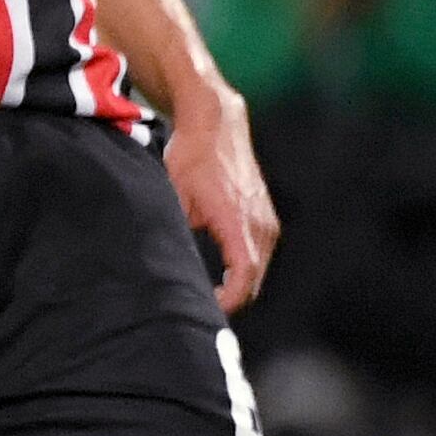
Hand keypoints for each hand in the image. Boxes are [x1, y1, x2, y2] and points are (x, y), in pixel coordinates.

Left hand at [164, 79, 278, 312]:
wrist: (216, 124)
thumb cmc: (190, 156)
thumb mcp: (173, 193)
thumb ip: (175, 229)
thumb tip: (168, 262)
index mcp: (238, 220)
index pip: (245, 274)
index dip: (229, 299)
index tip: (208, 310)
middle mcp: (261, 224)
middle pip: (254, 279)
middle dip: (232, 299)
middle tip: (200, 311)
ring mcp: (267, 220)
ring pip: (259, 268)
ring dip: (239, 285)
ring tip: (209, 298)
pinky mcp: (265, 217)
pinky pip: (258, 253)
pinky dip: (244, 269)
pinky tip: (221, 277)